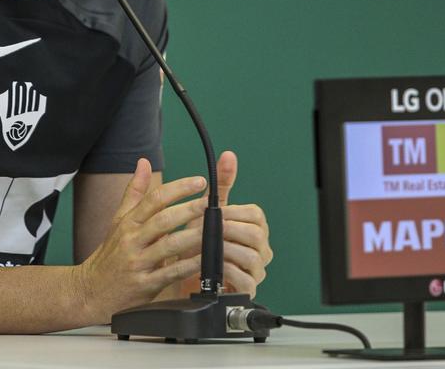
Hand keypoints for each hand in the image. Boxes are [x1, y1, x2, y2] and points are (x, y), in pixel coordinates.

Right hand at [74, 158, 209, 320]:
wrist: (90, 292)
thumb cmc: (110, 255)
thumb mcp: (118, 220)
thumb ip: (134, 191)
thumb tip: (143, 162)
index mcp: (128, 222)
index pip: (154, 199)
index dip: (178, 189)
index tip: (199, 182)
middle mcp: (132, 240)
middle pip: (163, 220)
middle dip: (188, 209)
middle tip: (210, 202)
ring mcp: (138, 262)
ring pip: (168, 245)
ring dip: (193, 237)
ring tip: (214, 229)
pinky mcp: (144, 284)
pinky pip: (170, 273)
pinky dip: (188, 266)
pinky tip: (204, 260)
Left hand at [173, 150, 272, 298]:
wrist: (183, 274)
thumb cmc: (198, 241)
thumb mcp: (207, 210)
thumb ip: (221, 184)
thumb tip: (228, 155)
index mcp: (254, 227)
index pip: (256, 214)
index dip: (234, 213)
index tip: (216, 214)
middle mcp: (261, 248)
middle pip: (256, 235)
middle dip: (229, 231)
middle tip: (208, 231)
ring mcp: (256, 269)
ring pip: (252, 256)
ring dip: (226, 250)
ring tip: (207, 248)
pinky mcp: (248, 289)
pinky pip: (246, 280)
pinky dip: (228, 272)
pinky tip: (212, 267)